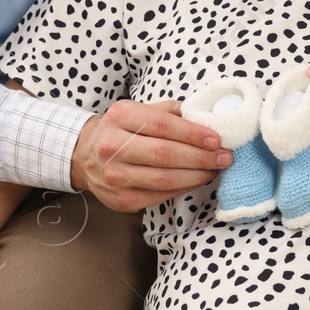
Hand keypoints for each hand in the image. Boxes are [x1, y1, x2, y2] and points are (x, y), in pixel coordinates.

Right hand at [71, 98, 232, 210]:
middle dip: (201, 157)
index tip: (216, 139)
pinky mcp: (121, 199)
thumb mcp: (137, 110)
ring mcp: (115, 175)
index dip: (193, 133)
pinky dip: (183, 187)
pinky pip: (159, 195)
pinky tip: (197, 180)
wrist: (84, 155)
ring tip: (216, 169)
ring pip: (164, 178)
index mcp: (120, 117)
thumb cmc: (119, 130)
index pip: (163, 126)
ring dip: (196, 175)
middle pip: (165, 154)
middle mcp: (112, 146)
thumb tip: (205, 117)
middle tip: (225, 156)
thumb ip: (168, 112)